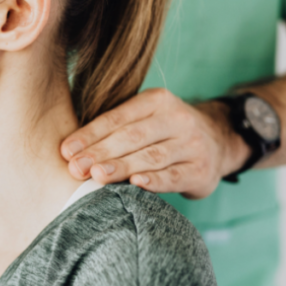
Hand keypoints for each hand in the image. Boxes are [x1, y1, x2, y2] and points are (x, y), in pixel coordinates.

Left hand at [59, 88, 250, 199]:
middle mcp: (177, 118)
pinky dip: (155, 181)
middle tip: (75, 168)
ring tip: (96, 176)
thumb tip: (70, 148)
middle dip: (101, 153)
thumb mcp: (147, 119)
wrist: (219, 142)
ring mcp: (192, 144)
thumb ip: (117, 128)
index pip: (118, 118)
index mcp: (157, 100)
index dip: (90, 135)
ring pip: (151, 156)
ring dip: (121, 167)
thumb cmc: (165, 133)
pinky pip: (174, 175)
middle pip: (132, 136)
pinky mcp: (201, 170)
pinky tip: (136, 184)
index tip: (66, 151)